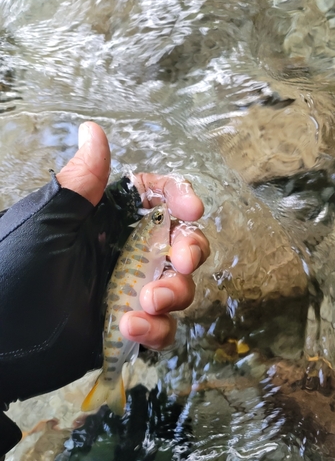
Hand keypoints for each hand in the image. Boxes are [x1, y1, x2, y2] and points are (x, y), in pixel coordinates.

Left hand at [57, 122, 209, 350]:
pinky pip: (162, 328)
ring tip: (146, 303)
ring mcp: (129, 291)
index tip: (191, 210)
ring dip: (173, 293)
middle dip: (188, 250)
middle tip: (181, 263)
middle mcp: (123, 253)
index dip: (179, 199)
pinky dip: (157, 330)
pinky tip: (131, 329)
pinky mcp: (130, 326)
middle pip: (179, 242)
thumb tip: (93, 130)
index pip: (155, 199)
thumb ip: (79, 184)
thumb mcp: (46, 224)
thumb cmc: (12, 274)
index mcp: (105, 222)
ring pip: (178, 286)